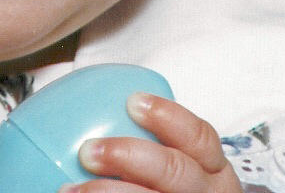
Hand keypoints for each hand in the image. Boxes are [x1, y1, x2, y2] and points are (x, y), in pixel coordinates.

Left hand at [58, 93, 241, 192]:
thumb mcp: (181, 162)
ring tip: (72, 190)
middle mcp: (205, 192)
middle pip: (174, 171)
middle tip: (88, 151)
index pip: (199, 137)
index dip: (167, 115)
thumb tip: (89, 112)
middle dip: (129, 156)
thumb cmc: (170, 185)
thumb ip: (151, 141)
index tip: (132, 101)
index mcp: (212, 168)